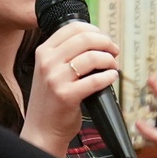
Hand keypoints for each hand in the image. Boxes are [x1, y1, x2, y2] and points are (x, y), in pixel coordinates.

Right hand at [20, 22, 119, 157]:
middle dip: (106, 43)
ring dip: (109, 60)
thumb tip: (97, 40)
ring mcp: (55, 79)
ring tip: (113, 67)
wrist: (42, 130)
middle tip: (114, 52)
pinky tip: (112, 77)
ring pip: (92, 57)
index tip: (105, 40)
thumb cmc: (51, 100)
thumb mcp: (50, 70)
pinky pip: (95, 80)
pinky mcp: (66, 95)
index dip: (95, 31)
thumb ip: (66, 54)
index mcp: (43, 51)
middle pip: (85, 38)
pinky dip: (109, 76)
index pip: (73, 28)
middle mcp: (47, 62)